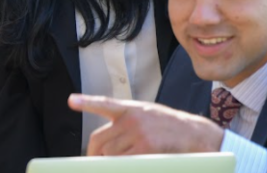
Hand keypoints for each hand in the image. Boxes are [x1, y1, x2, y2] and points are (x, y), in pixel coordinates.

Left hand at [68, 93, 223, 155]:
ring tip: (123, 159)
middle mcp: (133, 119)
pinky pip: (124, 163)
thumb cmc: (168, 127)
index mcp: (130, 109)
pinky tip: (129, 162)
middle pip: (100, 141)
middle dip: (94, 154)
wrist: (196, 135)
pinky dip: (121, 166)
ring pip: (110, 154)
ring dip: (111, 162)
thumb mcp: (146, 115)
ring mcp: (139, 134)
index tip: (71, 101)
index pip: (104, 104)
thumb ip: (125, 124)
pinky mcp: (147, 149)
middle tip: (93, 162)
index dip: (87, 102)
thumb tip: (105, 147)